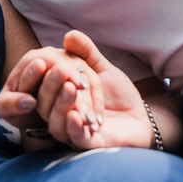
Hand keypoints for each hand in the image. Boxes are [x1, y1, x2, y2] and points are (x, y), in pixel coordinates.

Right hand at [0, 31, 152, 149]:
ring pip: (56, 124)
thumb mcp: (101, 69)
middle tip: (60, 70)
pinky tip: (75, 115)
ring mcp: (74, 133)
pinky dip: (73, 128)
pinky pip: (76, 140)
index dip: (40, 75)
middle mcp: (61, 118)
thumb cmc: (117, 94)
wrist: (142, 115)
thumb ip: (86, 53)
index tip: (42, 60)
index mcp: (58, 100)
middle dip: (50, 87)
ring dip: (61, 105)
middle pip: (45, 106)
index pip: (41, 88)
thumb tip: (69, 35)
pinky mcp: (91, 146)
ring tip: (70, 88)